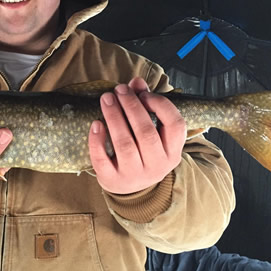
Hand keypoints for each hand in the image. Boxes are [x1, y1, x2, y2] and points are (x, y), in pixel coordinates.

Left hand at [88, 77, 185, 193]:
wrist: (131, 188)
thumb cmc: (143, 151)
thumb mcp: (151, 131)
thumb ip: (145, 103)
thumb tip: (136, 81)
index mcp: (172, 151)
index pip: (175, 124)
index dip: (160, 104)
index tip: (143, 93)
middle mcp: (157, 165)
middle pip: (146, 132)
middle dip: (131, 106)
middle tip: (119, 89)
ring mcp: (135, 175)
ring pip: (124, 144)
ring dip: (114, 117)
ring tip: (106, 98)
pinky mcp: (113, 179)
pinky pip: (103, 160)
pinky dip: (97, 141)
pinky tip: (95, 123)